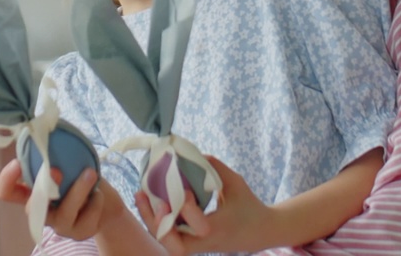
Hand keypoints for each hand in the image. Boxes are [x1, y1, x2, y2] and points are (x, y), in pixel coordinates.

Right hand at [0, 161, 118, 241]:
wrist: (106, 202)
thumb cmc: (80, 176)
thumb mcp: (67, 161)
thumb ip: (53, 152)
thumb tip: (45, 128)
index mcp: (32, 192)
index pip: (7, 192)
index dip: (7, 180)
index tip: (17, 162)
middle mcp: (42, 210)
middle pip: (31, 209)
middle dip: (43, 188)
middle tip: (57, 169)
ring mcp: (60, 224)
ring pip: (64, 213)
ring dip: (78, 191)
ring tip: (90, 173)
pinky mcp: (79, 232)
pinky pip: (86, 218)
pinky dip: (95, 202)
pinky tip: (98, 194)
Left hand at [136, 156, 271, 255]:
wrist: (260, 232)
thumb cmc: (249, 206)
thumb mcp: (236, 183)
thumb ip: (215, 168)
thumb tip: (191, 154)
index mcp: (219, 229)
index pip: (199, 227)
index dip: (188, 210)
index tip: (186, 190)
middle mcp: (205, 242)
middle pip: (175, 248)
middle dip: (161, 226)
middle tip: (157, 202)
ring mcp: (197, 245)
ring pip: (167, 243)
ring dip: (152, 221)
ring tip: (140, 196)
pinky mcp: (191, 242)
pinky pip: (168, 234)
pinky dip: (156, 218)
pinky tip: (148, 198)